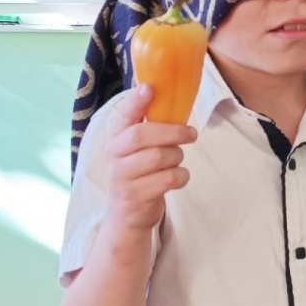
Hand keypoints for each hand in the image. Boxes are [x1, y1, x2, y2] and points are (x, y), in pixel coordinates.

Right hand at [105, 85, 196, 231]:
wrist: (127, 216)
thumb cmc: (139, 173)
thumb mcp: (136, 149)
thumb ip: (147, 126)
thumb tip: (165, 93)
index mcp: (115, 137)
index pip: (122, 115)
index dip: (135, 101)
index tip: (149, 88)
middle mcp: (114, 155)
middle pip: (142, 135)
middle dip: (172, 132)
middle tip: (192, 133)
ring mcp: (122, 177)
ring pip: (159, 157)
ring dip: (177, 157)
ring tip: (177, 160)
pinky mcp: (135, 196)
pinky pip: (168, 179)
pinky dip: (181, 176)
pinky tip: (178, 178)